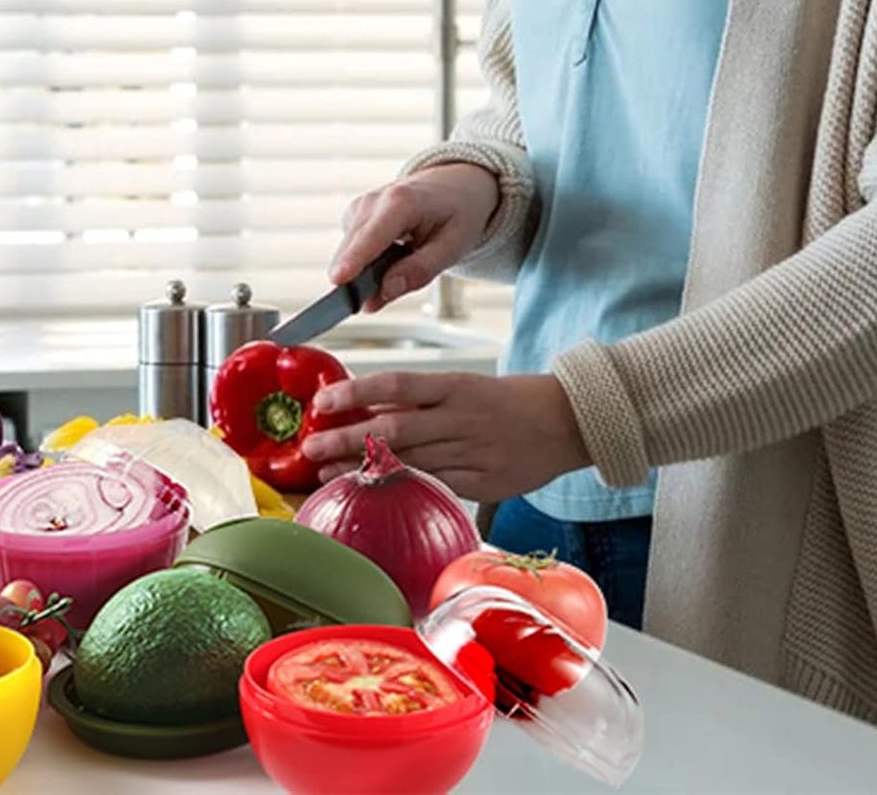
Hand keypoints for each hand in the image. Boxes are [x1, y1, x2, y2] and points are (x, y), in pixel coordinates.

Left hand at [299, 371, 588, 503]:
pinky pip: (435, 485)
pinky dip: (402, 487)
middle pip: (394, 428)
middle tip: (310, 446)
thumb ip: (419, 399)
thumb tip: (368, 404)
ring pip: (409, 461)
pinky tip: (375, 491)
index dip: (356, 393)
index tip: (323, 402)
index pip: (396, 385)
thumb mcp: (463, 386)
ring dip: (363, 468)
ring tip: (327, 473)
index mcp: (454, 387)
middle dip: (346, 438)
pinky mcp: (482, 484)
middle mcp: (460, 419)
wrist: (565, 421)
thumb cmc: (507, 400)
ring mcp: (471, 454)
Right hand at [330, 164, 499, 311]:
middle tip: (377, 301)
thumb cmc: (457, 212)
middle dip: (358, 280)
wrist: (454, 185)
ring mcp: (361, 207)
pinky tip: (390, 258)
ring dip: (365, 273)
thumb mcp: (453, 246)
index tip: (338, 281)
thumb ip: (420, 270)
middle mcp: (374, 200)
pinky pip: (351, 250)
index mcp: (402, 201)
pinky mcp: (354, 216)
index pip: (372, 236)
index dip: (354, 260)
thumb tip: (386, 291)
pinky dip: (366, 262)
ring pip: (348, 253)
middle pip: (353, 248)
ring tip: (400, 267)